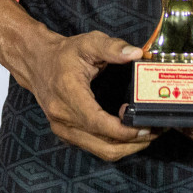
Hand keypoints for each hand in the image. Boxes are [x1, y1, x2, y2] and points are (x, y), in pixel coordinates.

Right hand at [15, 30, 156, 161]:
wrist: (37, 63)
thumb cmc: (64, 53)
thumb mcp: (88, 42)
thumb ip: (112, 47)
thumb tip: (136, 53)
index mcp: (68, 93)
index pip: (96, 122)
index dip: (122, 129)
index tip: (144, 126)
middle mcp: (62, 117)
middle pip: (102, 144)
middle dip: (132, 142)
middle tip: (155, 131)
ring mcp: (63, 129)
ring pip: (100, 150)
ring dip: (126, 147)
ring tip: (148, 135)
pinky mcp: (67, 134)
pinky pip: (94, 147)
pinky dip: (115, 145)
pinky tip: (130, 135)